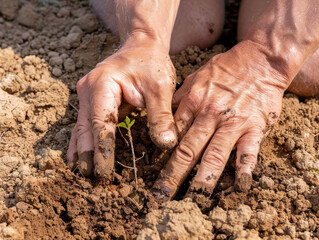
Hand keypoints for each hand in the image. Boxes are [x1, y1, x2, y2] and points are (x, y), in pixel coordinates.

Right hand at [67, 36, 177, 177]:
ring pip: (80, 130)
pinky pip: (85, 126)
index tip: (103, 172)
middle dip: (87, 156)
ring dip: (81, 153)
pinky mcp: (92, 102)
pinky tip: (79, 160)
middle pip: (84, 129)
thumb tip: (165, 144)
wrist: (141, 46)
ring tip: (79, 177)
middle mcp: (88, 91)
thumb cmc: (150, 62)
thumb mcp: (160, 86)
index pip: (101, 123)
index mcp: (102, 85)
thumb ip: (161, 115)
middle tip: (89, 183)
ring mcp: (87, 96)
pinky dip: (84, 143)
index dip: (102, 149)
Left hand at [153, 41, 289, 199]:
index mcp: (192, 104)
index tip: (151, 172)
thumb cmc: (224, 69)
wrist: (259, 60)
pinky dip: (242, 170)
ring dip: (203, 180)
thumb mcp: (194, 78)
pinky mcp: (254, 127)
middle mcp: (209, 116)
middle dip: (173, 175)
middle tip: (162, 196)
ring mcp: (232, 123)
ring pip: (214, 155)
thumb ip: (179, 99)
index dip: (160, 155)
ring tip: (193, 200)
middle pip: (187, 150)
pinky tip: (237, 187)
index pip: (172, 135)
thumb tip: (163, 114)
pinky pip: (247, 152)